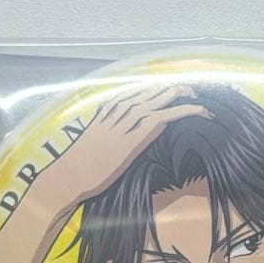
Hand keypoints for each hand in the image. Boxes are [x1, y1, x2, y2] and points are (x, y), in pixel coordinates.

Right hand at [31, 82, 212, 222]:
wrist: (69, 176)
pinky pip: (162, 118)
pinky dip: (180, 111)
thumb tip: (115, 141)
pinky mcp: (134, 138)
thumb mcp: (89, 148)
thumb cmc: (76, 169)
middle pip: (144, 94)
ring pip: (154, 101)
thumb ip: (102, 139)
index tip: (160, 87)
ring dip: (175, 94)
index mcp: (103, 115)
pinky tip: (194, 108)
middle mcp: (115, 115)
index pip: (129, 95)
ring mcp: (124, 125)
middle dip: (164, 88)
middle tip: (184, 86)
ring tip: (191, 91)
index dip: (147, 90)